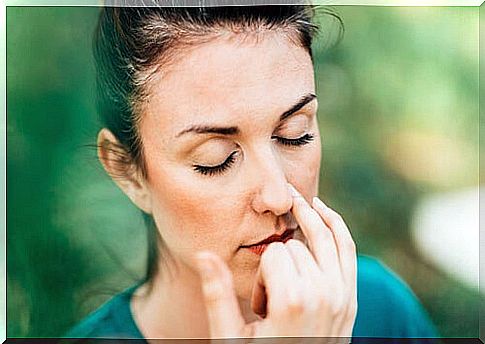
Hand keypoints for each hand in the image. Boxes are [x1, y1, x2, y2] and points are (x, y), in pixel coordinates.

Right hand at [194, 183, 356, 340]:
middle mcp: (324, 294)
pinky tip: (321, 210)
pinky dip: (336, 224)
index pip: (274, 255)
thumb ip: (218, 294)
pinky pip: (348, 248)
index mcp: (294, 301)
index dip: (261, 275)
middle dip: (279, 264)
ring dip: (309, 218)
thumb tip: (204, 254)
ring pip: (326, 235)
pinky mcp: (350, 298)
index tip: (260, 306)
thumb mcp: (231, 336)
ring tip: (297, 201)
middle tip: (273, 297)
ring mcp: (342, 295)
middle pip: (296, 246)